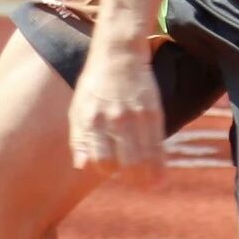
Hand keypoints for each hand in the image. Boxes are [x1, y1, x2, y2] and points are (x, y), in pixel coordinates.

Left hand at [69, 41, 164, 187]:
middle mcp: (114, 121)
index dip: (106, 170)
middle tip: (133, 180)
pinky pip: (158, 144)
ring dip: (148, 176)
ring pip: (145, 158)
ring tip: (150, 184)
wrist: (119, 54)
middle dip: (131, 178)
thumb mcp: (77, 109)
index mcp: (92, 122)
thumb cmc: (95, 84)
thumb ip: (79, 138)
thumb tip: (82, 165)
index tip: (111, 168)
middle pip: (126, 164)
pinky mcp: (153, 111)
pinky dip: (160, 163)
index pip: (101, 162)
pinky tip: (161, 175)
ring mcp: (135, 116)